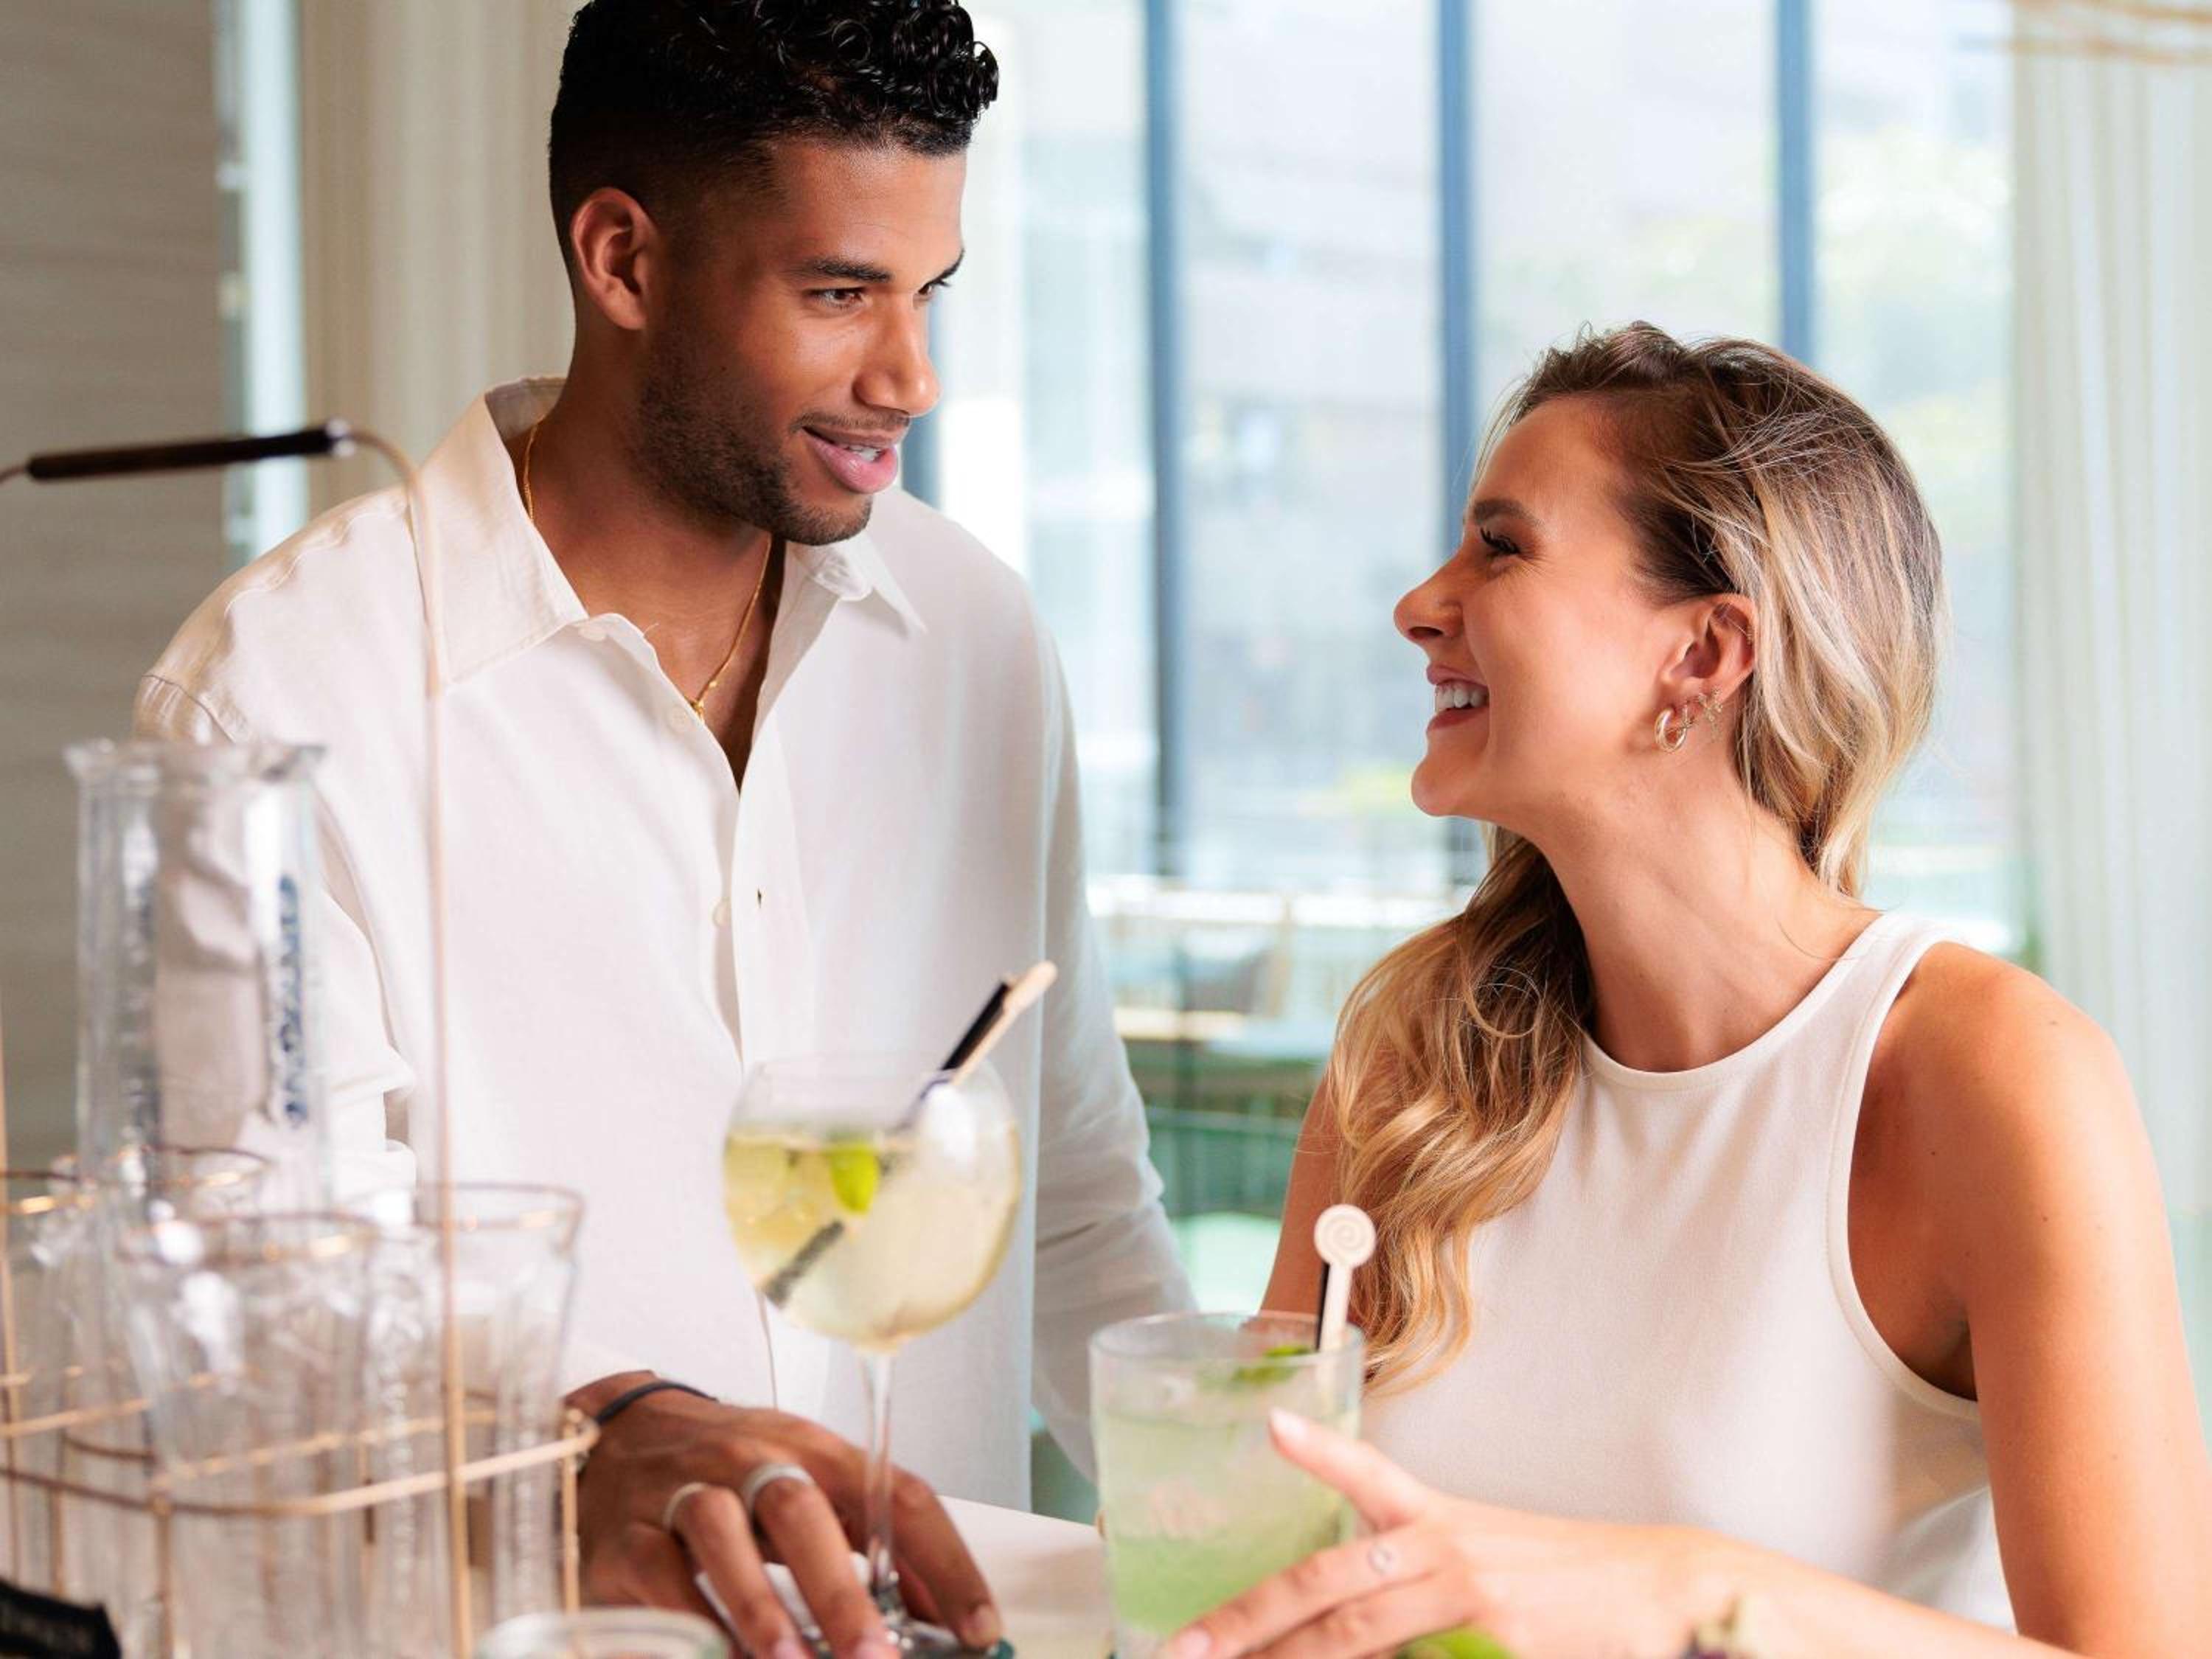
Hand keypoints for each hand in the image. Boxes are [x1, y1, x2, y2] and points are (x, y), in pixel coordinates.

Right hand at [570, 1373, 1001, 1658]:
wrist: (620, 1436)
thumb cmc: (733, 1469)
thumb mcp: (811, 1487)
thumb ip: (872, 1542)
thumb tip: (941, 1610)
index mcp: (816, 1450)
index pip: (897, 1493)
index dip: (943, 1561)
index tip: (978, 1627)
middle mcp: (752, 1460)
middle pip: (802, 1512)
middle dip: (841, 1590)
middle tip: (875, 1655)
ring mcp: (683, 1491)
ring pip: (721, 1534)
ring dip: (761, 1608)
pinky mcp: (627, 1535)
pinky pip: (658, 1577)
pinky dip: (690, 1622)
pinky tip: (718, 1656)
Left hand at [1163, 1411, 1714, 1658]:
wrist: (1661, 1593)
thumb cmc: (1564, 1578)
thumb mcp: (1485, 1550)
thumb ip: (1414, 1567)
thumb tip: (1336, 1603)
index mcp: (1438, 1519)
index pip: (1369, 1473)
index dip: (1319, 1451)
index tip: (1270, 1427)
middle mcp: (1445, 1552)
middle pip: (1330, 1583)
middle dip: (1248, 1620)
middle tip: (1185, 1648)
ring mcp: (1470, 1602)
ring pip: (1355, 1637)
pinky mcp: (1498, 1648)